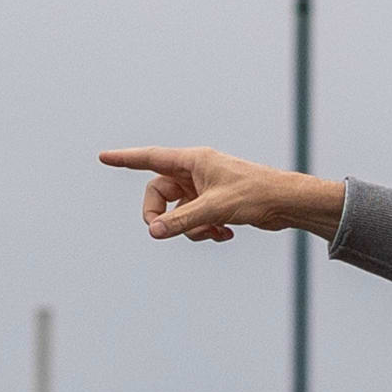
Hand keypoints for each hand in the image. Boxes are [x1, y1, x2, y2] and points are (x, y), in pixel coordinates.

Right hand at [102, 148, 344, 242]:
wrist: (288, 203)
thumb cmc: (256, 195)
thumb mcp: (215, 209)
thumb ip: (182, 221)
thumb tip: (152, 231)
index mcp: (193, 161)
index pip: (150, 158)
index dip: (125, 158)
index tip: (103, 157)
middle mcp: (196, 172)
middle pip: (159, 194)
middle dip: (162, 216)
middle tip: (165, 231)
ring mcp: (204, 188)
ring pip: (178, 212)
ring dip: (190, 228)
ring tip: (214, 231)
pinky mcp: (215, 204)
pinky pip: (195, 220)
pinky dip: (205, 230)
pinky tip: (226, 234)